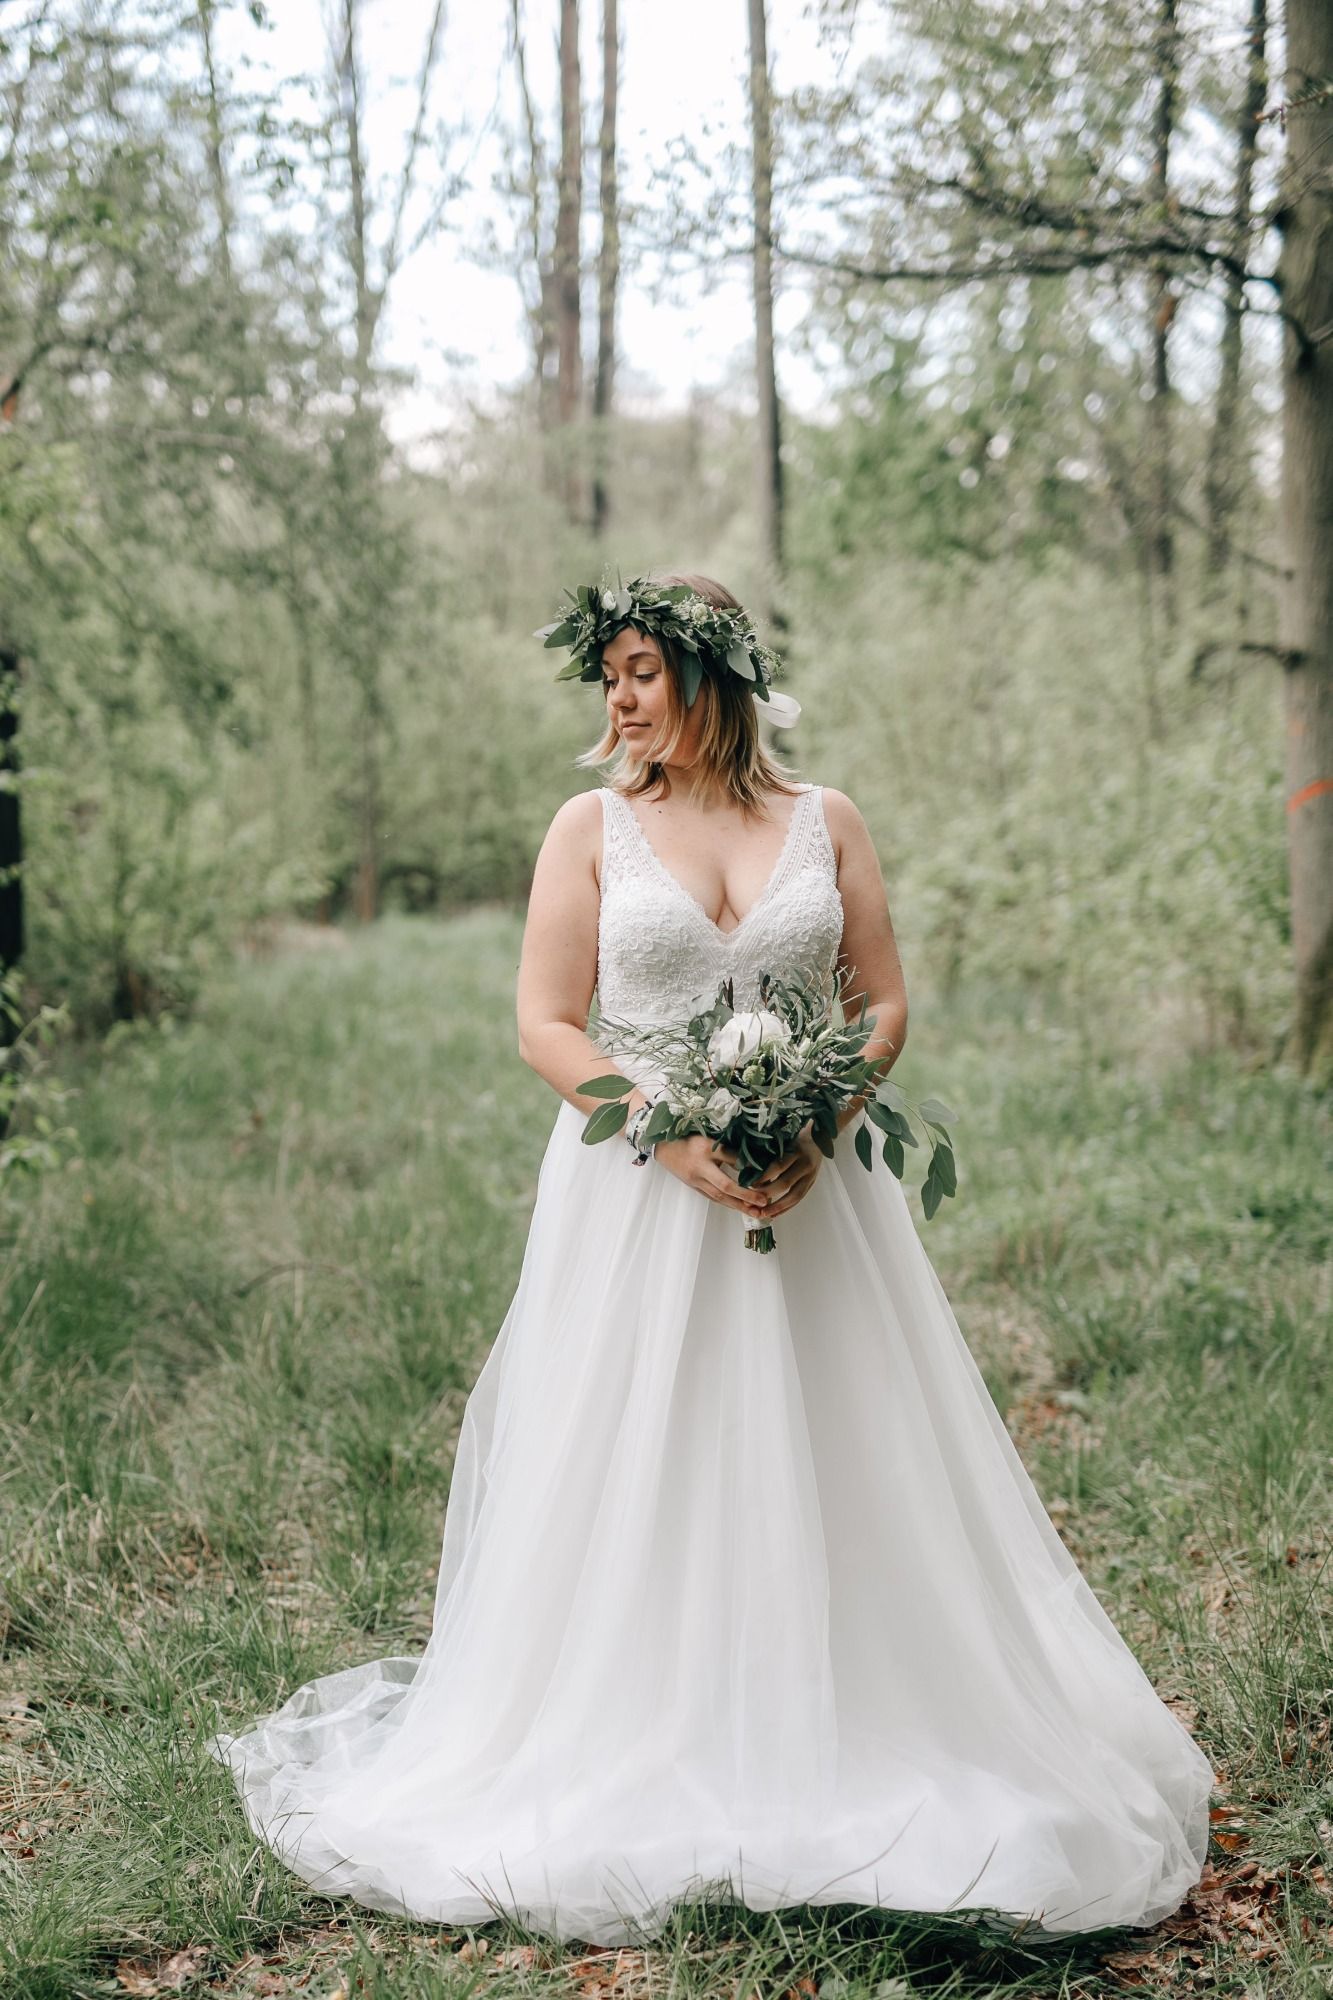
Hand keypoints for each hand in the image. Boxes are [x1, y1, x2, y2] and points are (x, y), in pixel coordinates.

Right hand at [654, 1133, 774, 1218]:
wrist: (662, 1146)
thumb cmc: (686, 1136)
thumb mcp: (706, 1134)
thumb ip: (726, 1144)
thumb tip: (751, 1154)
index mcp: (704, 1148)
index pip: (731, 1157)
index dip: (748, 1165)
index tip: (767, 1170)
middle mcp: (700, 1167)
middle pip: (726, 1184)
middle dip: (746, 1195)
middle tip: (764, 1201)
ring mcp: (696, 1180)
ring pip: (720, 1197)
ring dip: (740, 1205)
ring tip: (758, 1212)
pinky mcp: (694, 1188)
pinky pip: (714, 1198)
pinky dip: (729, 1204)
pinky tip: (741, 1208)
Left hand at [748, 1120, 823, 1217]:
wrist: (819, 1138)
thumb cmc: (795, 1136)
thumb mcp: (783, 1139)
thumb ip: (770, 1152)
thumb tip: (747, 1166)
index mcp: (796, 1150)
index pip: (778, 1165)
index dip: (764, 1176)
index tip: (750, 1184)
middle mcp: (805, 1164)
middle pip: (786, 1182)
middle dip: (768, 1194)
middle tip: (752, 1202)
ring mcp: (811, 1175)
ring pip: (794, 1195)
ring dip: (778, 1207)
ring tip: (763, 1214)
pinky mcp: (812, 1183)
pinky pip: (799, 1199)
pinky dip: (786, 1208)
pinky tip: (774, 1214)